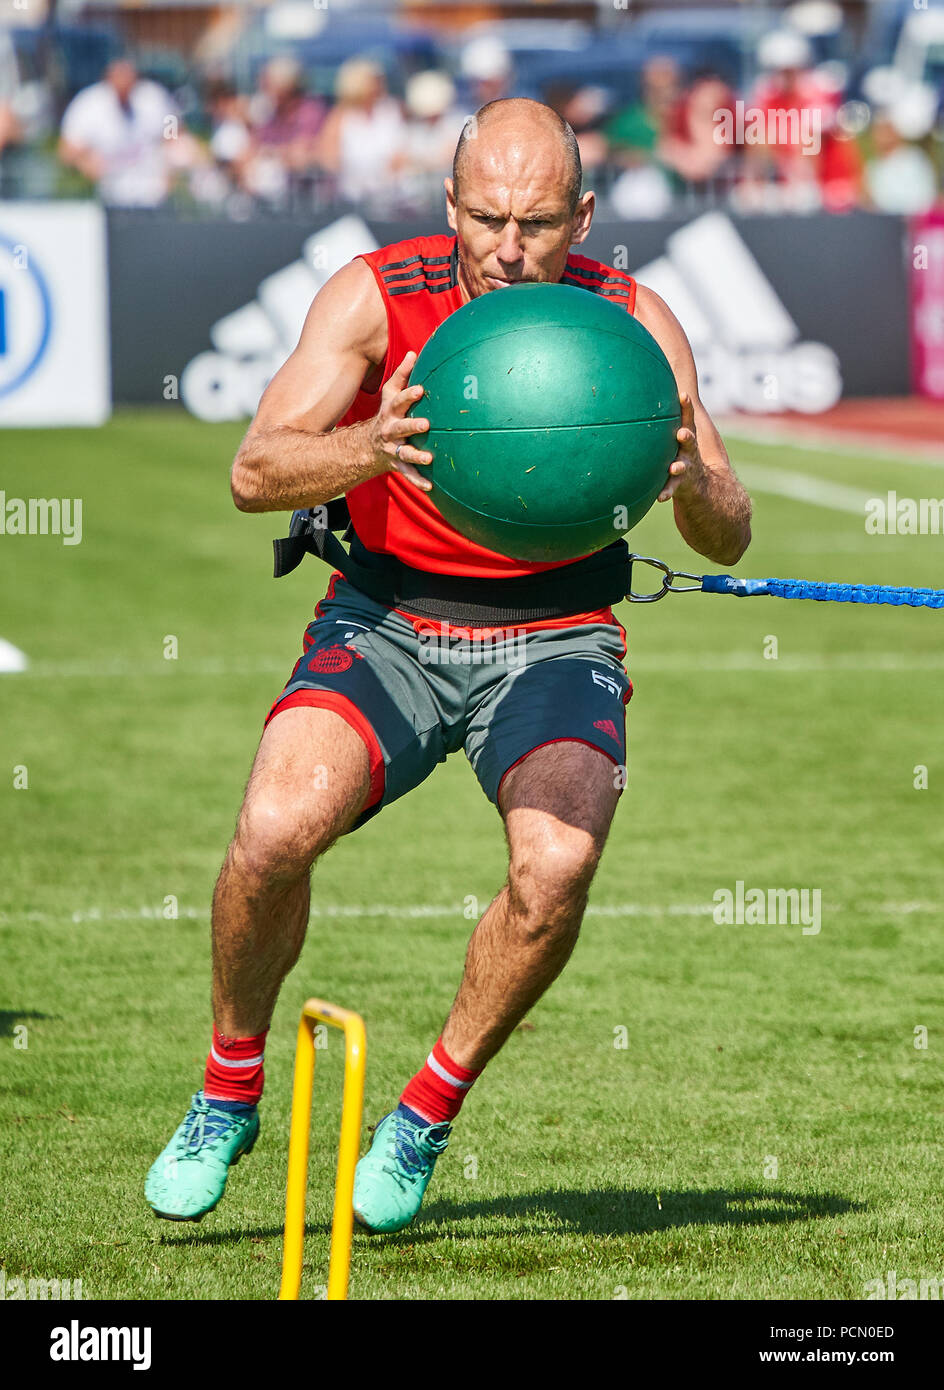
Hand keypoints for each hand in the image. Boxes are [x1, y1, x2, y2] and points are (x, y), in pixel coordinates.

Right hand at [372, 351, 432, 490]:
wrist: (367, 446)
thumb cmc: (387, 415)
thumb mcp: (389, 394)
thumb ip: (402, 375)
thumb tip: (413, 353)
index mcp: (391, 412)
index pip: (399, 401)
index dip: (409, 395)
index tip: (422, 389)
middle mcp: (391, 430)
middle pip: (401, 427)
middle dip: (412, 426)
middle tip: (426, 425)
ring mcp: (393, 449)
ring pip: (405, 452)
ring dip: (416, 456)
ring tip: (428, 458)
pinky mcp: (398, 464)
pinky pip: (408, 474)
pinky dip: (418, 481)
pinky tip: (430, 487)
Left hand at [658, 392, 703, 502]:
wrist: (697, 480)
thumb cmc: (679, 450)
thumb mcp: (676, 433)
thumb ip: (663, 418)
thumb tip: (640, 391)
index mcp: (686, 435)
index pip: (687, 417)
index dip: (687, 407)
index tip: (683, 396)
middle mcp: (688, 449)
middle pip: (689, 440)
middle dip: (686, 436)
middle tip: (682, 433)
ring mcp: (686, 467)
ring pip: (683, 466)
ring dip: (679, 467)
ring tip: (674, 468)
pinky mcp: (680, 483)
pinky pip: (672, 488)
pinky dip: (667, 492)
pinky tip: (660, 497)